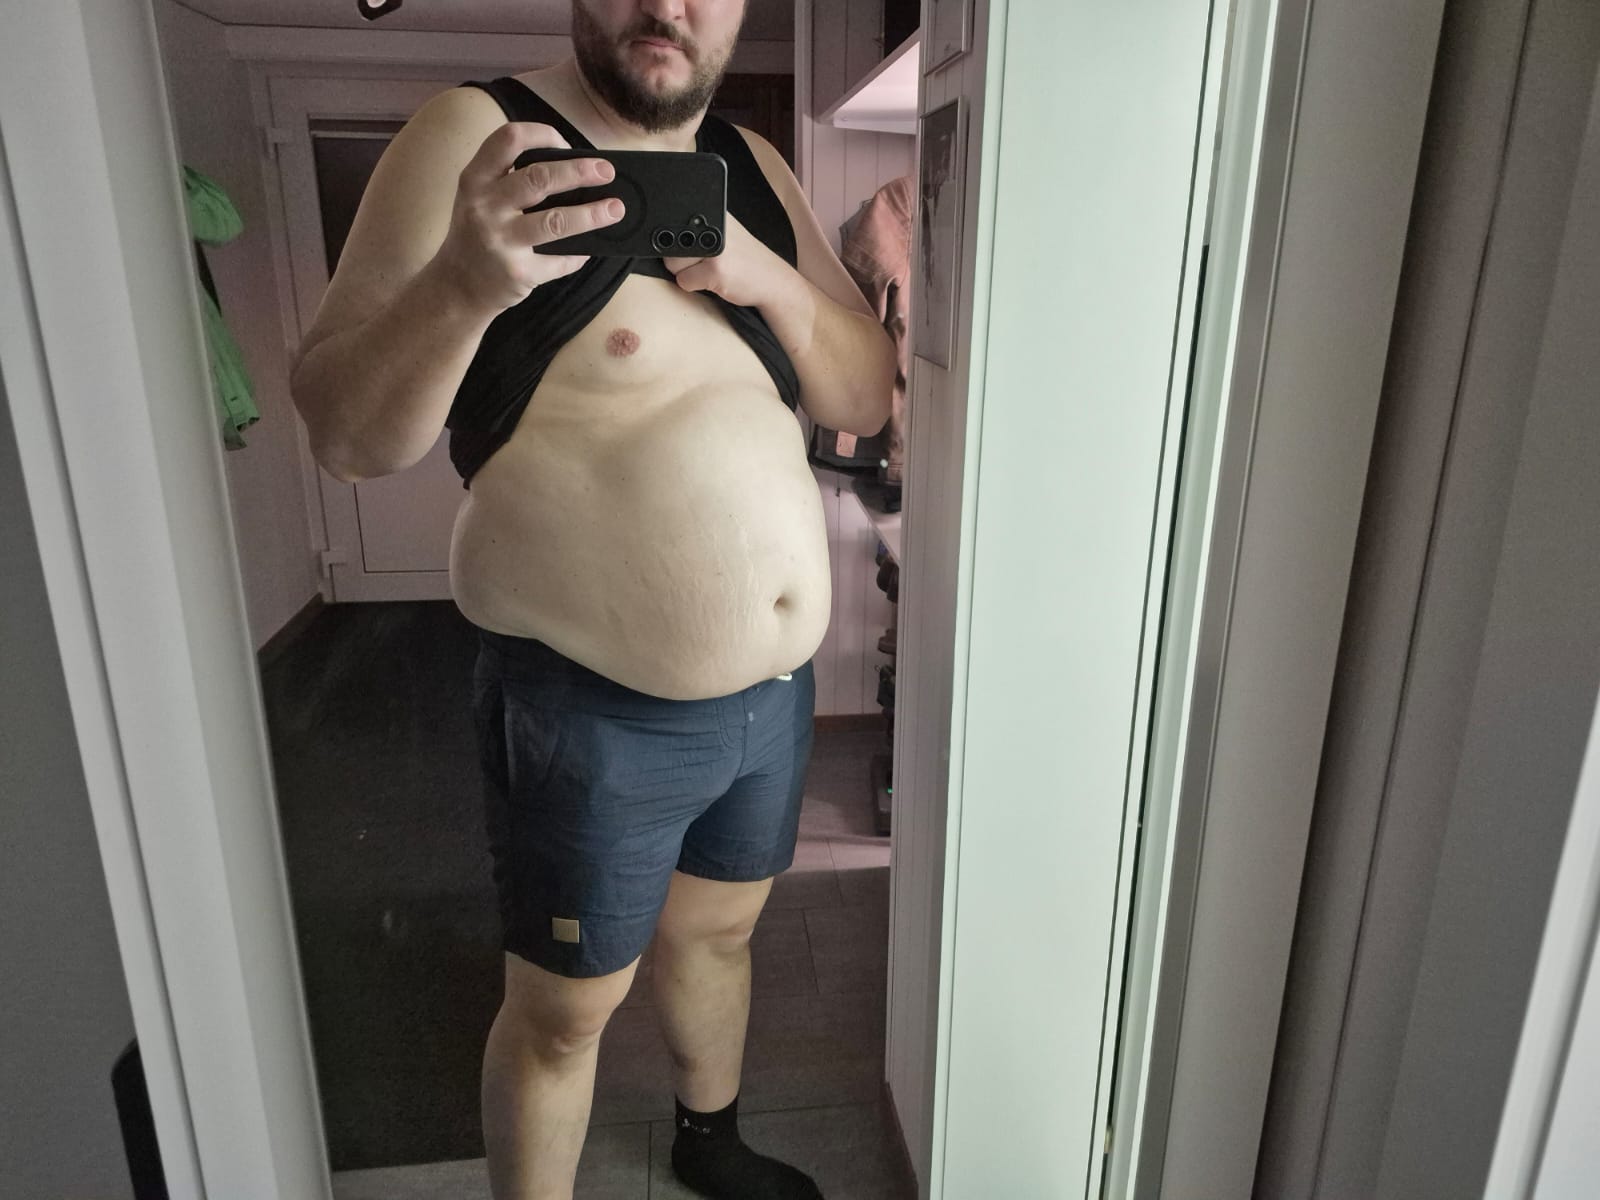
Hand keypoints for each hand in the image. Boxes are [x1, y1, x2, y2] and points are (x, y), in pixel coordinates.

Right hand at [430, 122, 625, 316]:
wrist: (457, 285)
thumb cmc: (477, 232)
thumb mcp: (479, 196)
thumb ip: (511, 178)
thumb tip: (574, 170)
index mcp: (475, 178)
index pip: (509, 139)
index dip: (543, 135)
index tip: (567, 143)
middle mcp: (484, 206)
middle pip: (540, 178)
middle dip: (579, 171)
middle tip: (607, 171)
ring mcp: (500, 241)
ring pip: (556, 221)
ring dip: (592, 214)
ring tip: (615, 208)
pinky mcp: (518, 272)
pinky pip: (559, 259)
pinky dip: (578, 255)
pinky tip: (588, 249)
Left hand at [664, 214, 789, 308]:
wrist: (772, 280)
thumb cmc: (743, 259)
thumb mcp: (722, 233)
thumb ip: (696, 229)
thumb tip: (662, 237)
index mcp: (712, 211)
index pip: (671, 220)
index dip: (675, 238)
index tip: (691, 245)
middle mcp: (713, 226)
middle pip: (668, 245)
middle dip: (681, 259)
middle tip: (706, 261)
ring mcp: (714, 249)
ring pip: (672, 264)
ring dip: (687, 273)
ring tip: (710, 270)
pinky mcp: (715, 271)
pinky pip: (684, 282)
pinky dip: (695, 286)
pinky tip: (714, 281)